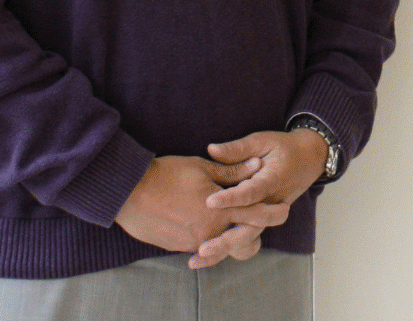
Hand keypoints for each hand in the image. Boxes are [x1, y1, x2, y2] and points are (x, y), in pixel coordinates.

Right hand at [114, 156, 289, 267]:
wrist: (128, 193)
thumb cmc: (166, 174)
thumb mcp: (203, 168)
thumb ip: (232, 172)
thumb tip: (257, 166)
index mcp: (220, 210)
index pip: (257, 215)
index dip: (273, 213)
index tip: (284, 210)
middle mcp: (210, 231)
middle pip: (244, 239)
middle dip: (255, 231)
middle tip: (260, 221)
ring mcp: (193, 242)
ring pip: (221, 245)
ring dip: (230, 236)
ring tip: (234, 225)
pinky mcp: (178, 246)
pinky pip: (201, 245)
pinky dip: (208, 238)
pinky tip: (207, 227)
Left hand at [188, 130, 328, 265]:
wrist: (309, 159)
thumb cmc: (283, 148)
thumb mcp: (263, 141)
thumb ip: (238, 149)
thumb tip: (211, 149)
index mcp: (271, 181)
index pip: (250, 193)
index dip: (230, 198)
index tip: (209, 202)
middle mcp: (270, 204)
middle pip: (249, 228)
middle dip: (225, 240)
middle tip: (202, 249)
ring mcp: (267, 216)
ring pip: (247, 239)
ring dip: (223, 250)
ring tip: (198, 259)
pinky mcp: (260, 221)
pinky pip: (245, 239)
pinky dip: (226, 249)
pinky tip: (202, 257)